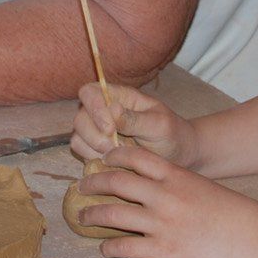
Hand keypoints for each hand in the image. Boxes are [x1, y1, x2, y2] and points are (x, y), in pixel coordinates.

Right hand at [71, 82, 194, 164]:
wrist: (179, 157)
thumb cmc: (171, 134)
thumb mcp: (160, 124)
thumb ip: (136, 119)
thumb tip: (112, 109)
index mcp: (117, 97)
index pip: (89, 92)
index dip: (93, 108)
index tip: (110, 129)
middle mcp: (102, 112)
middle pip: (80, 117)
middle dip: (93, 135)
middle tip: (113, 148)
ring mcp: (97, 133)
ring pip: (78, 138)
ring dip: (93, 150)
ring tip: (116, 156)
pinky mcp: (96, 152)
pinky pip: (82, 155)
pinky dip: (93, 160)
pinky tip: (112, 164)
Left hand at [80, 142, 257, 257]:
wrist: (254, 238)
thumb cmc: (231, 211)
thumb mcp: (200, 184)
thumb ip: (173, 181)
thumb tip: (148, 182)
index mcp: (174, 175)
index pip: (133, 157)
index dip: (112, 156)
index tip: (102, 159)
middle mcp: (164, 196)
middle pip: (116, 182)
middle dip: (93, 183)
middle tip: (81, 186)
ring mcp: (162, 224)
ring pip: (113, 214)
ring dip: (93, 214)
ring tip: (83, 217)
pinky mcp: (164, 252)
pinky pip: (125, 247)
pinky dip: (110, 247)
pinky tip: (105, 249)